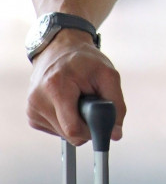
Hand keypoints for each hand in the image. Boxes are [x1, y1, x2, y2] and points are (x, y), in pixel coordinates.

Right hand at [26, 29, 125, 145]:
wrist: (60, 48)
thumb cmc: (83, 60)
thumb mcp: (108, 74)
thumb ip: (116, 104)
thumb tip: (116, 133)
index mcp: (55, 86)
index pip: (73, 128)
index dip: (91, 130)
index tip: (102, 125)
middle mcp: (38, 99)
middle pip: (69, 134)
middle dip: (86, 124)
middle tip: (90, 104)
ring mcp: (32, 109)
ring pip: (63, 134)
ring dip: (76, 122)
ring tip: (77, 100)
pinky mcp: (31, 115)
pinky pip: (55, 130)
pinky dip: (66, 121)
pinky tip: (67, 104)